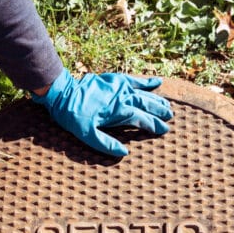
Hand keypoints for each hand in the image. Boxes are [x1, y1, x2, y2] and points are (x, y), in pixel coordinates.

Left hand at [32, 69, 172, 156]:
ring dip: (156, 99)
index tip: (164, 130)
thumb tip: (124, 153)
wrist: (63, 93)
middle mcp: (123, 97)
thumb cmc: (74, 116)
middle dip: (160, 111)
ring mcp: (119, 87)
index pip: (142, 119)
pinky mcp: (114, 79)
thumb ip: (106, 144)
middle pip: (147, 104)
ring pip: (143, 93)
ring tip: (167, 105)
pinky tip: (158, 82)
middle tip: (170, 117)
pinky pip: (134, 79)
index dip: (154, 125)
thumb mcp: (87, 135)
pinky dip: (146, 81)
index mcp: (119, 112)